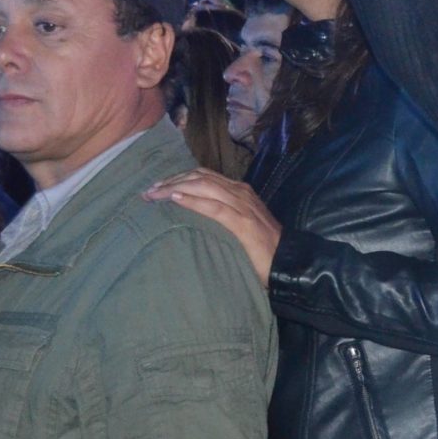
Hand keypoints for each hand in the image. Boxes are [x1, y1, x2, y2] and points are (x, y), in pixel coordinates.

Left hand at [143, 170, 282, 282]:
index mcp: (240, 191)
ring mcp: (242, 205)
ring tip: (155, 195)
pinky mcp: (242, 223)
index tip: (157, 187)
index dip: (178, 178)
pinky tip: (176, 200)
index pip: (204, 176)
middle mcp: (240, 192)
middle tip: (148, 192)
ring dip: (175, 188)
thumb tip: (195, 217)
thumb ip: (223, 215)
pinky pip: (213, 207)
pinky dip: (193, 201)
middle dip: (171, 182)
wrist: (289, 262)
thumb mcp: (241, 225)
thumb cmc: (264, 248)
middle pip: (199, 177)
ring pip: (203, 187)